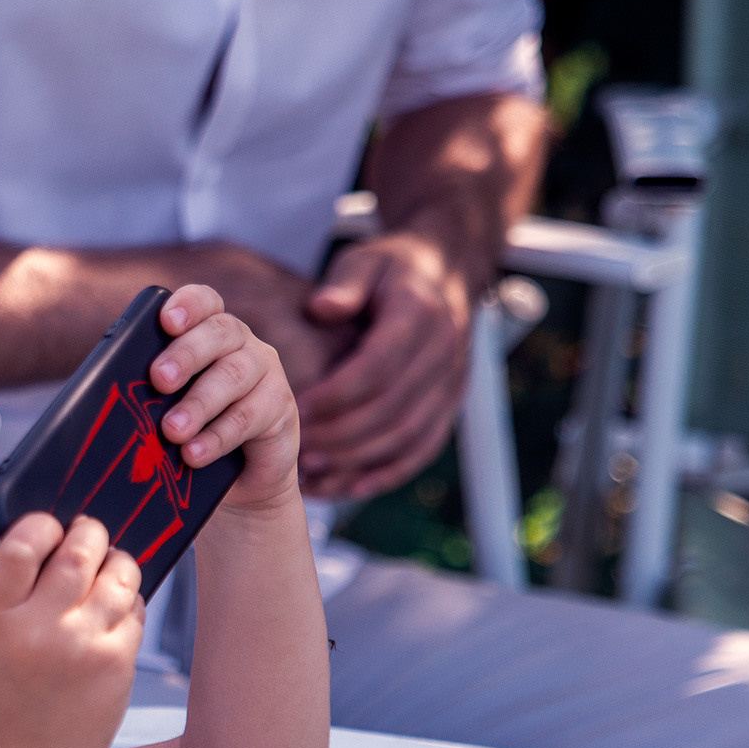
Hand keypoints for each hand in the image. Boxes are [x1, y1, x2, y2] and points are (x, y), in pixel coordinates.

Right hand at [0, 513, 141, 747]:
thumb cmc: (2, 700)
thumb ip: (11, 594)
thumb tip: (53, 540)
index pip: (22, 545)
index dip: (41, 525)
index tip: (49, 529)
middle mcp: (41, 628)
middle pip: (80, 550)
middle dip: (89, 534)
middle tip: (88, 537)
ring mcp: (85, 644)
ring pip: (118, 573)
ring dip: (116, 562)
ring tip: (106, 571)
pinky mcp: (118, 661)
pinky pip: (135, 609)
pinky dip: (127, 602)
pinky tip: (110, 616)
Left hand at [146, 284, 301, 514]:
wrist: (241, 479)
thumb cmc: (192, 432)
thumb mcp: (166, 409)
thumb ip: (147, 394)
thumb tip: (102, 399)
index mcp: (207, 331)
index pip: (203, 303)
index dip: (188, 305)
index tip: (166, 320)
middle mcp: (239, 343)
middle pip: (218, 333)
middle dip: (185, 354)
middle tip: (159, 379)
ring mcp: (264, 371)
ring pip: (233, 375)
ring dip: (198, 403)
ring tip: (171, 430)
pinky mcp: (279, 407)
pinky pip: (248, 417)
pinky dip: (217, 437)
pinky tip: (194, 454)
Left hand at [293, 230, 479, 498]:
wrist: (446, 271)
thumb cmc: (391, 267)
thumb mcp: (364, 260)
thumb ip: (344, 283)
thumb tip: (322, 307)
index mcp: (419, 315)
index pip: (378, 367)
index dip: (337, 394)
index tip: (298, 409)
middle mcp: (444, 351)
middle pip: (391, 408)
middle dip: (340, 435)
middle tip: (296, 449)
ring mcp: (452, 381)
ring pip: (407, 435)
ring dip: (358, 459)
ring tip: (312, 471)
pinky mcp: (451, 403)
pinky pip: (423, 448)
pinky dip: (388, 473)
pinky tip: (350, 488)